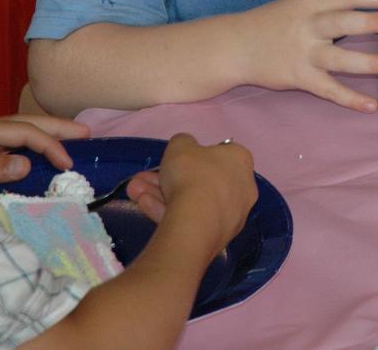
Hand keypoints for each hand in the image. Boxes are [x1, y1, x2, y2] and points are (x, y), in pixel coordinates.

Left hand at [0, 114, 90, 183]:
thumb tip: (27, 165)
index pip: (26, 133)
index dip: (51, 146)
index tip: (69, 164)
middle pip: (28, 121)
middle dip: (58, 126)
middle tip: (88, 132)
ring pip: (21, 127)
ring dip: (48, 131)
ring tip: (72, 136)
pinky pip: (11, 139)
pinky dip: (32, 141)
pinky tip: (37, 151)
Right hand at [129, 134, 256, 251]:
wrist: (196, 222)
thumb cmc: (192, 175)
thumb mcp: (180, 145)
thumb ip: (183, 142)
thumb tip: (186, 148)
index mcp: (240, 161)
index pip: (219, 154)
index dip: (194, 156)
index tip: (174, 161)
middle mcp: (242, 187)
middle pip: (199, 180)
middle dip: (166, 179)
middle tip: (142, 180)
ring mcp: (231, 214)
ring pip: (191, 201)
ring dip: (160, 195)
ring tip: (135, 193)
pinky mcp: (218, 236)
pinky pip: (191, 219)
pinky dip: (168, 212)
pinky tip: (145, 206)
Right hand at [237, 0, 377, 112]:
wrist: (233, 47)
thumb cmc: (270, 21)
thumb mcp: (299, 0)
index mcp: (308, 3)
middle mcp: (307, 27)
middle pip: (341, 23)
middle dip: (368, 22)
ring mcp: (303, 55)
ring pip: (339, 59)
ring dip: (367, 62)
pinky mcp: (299, 78)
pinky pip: (328, 90)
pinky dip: (349, 99)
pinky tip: (372, 105)